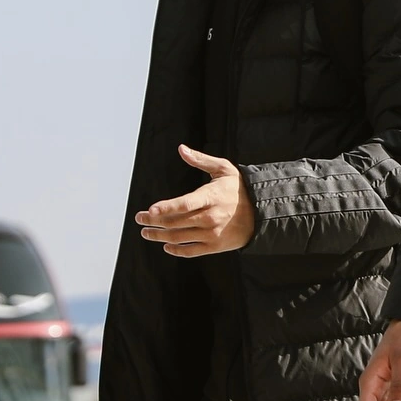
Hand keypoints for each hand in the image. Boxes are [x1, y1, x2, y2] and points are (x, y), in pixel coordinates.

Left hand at [135, 146, 255, 257]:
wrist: (261, 213)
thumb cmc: (238, 188)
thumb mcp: (224, 169)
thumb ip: (200, 160)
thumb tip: (181, 149)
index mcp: (211, 197)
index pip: (185, 204)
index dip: (166, 208)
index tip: (150, 210)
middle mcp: (211, 217)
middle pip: (176, 222)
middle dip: (154, 221)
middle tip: (139, 219)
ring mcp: (212, 233)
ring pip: (179, 237)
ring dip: (159, 236)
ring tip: (147, 232)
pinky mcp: (215, 246)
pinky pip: (191, 251)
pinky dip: (176, 250)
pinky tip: (166, 246)